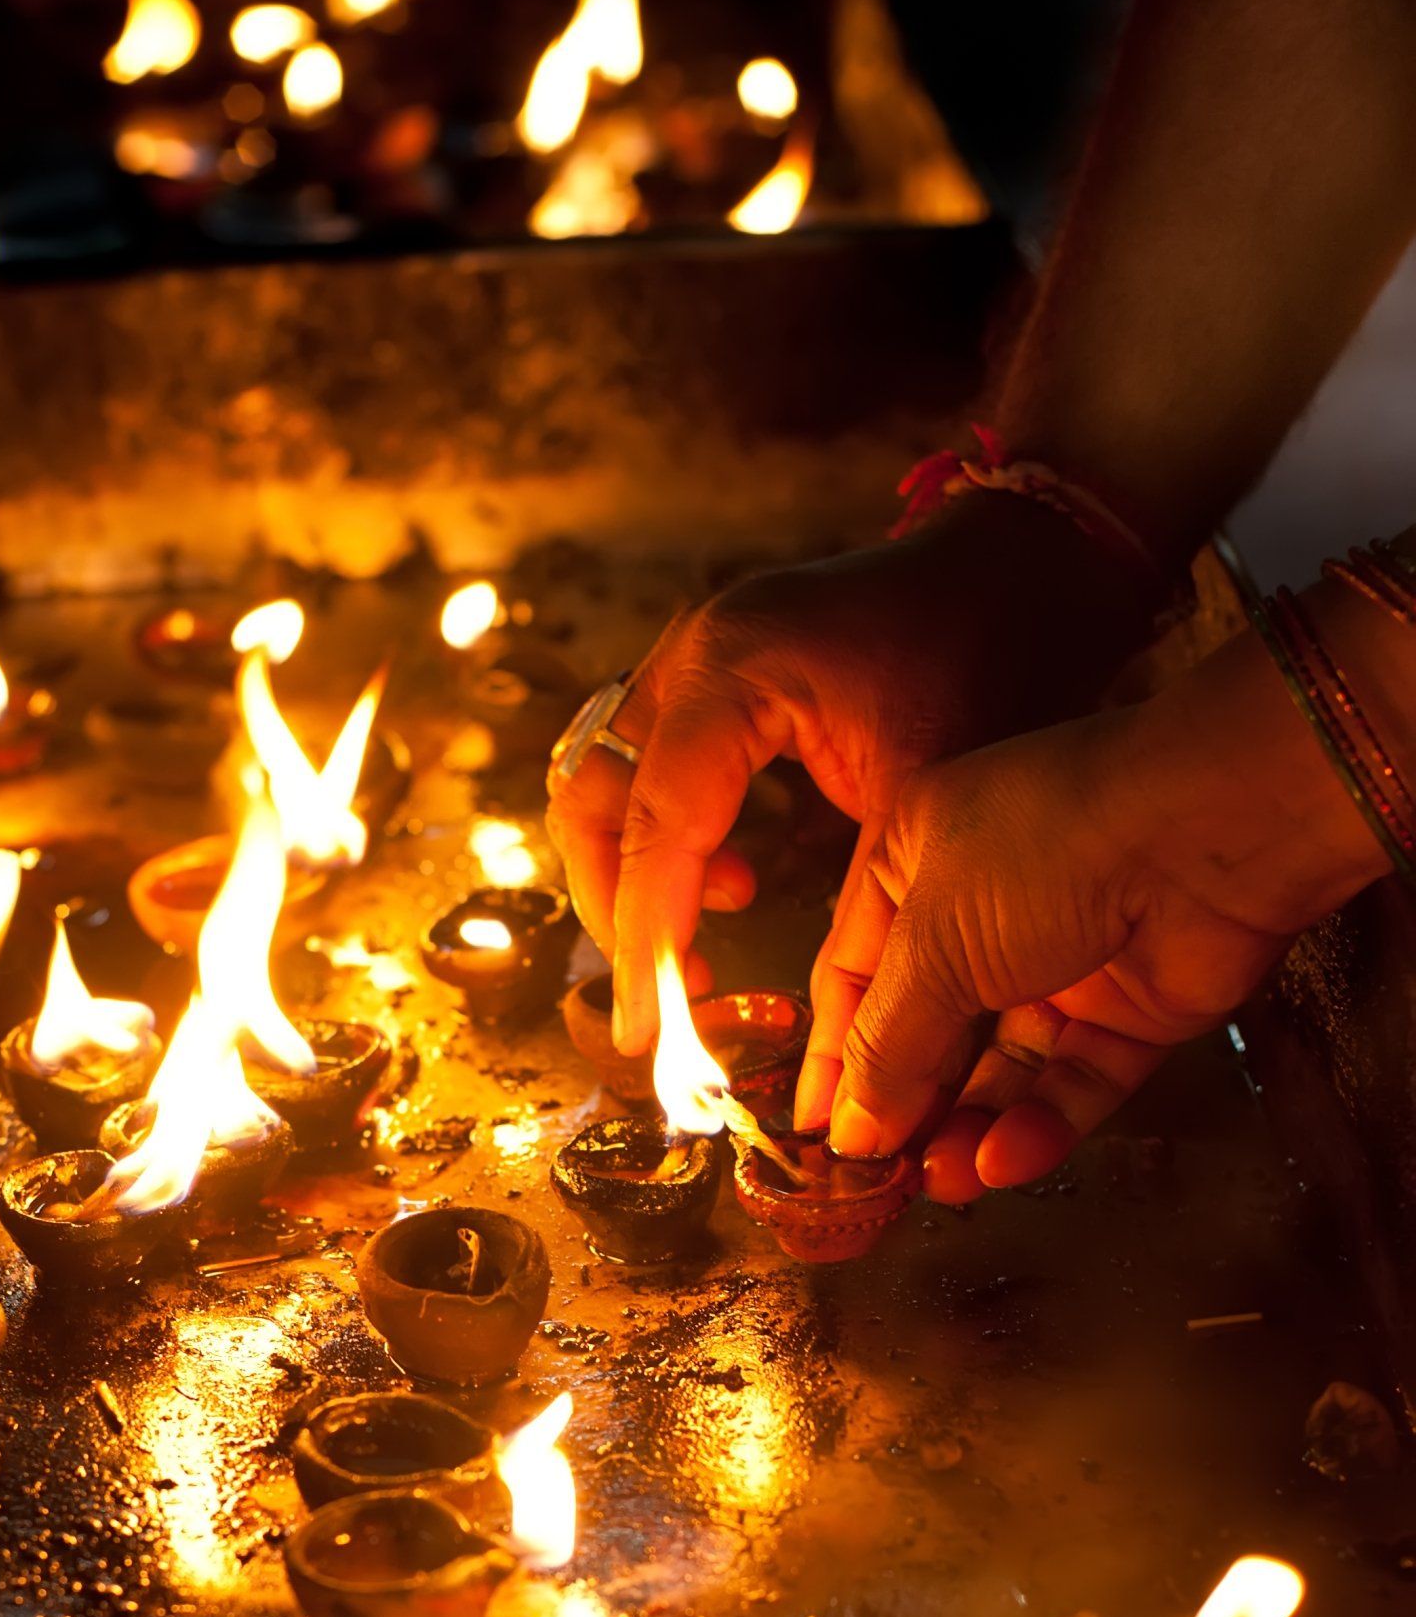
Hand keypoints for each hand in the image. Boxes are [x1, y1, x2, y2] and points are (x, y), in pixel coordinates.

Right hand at [546, 494, 1157, 1054]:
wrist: (1022, 566)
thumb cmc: (992, 663)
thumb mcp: (926, 799)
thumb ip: (855, 916)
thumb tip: (821, 1051)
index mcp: (735, 669)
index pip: (659, 826)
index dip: (647, 937)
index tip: (647, 1030)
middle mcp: (689, 652)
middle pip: (594, 800)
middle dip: (620, 907)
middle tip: (673, 991)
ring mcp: (686, 652)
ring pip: (600, 781)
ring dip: (633, 870)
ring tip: (707, 930)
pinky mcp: (702, 669)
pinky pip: (637, 762)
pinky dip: (661, 832)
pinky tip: (733, 874)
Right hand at [803, 610, 1394, 1198]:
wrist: (1209, 829)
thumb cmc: (1046, 845)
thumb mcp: (932, 940)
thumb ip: (886, 1043)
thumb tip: (847, 1131)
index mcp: (913, 861)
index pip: (853, 973)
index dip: (833, 1053)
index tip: (813, 1130)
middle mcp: (982, 908)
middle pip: (927, 1025)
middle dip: (903, 1100)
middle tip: (875, 1174)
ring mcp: (1060, 959)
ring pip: (1002, 1064)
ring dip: (968, 1124)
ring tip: (938, 1183)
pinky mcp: (1129, 1009)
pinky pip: (1074, 1080)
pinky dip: (1040, 1123)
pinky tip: (1003, 1161)